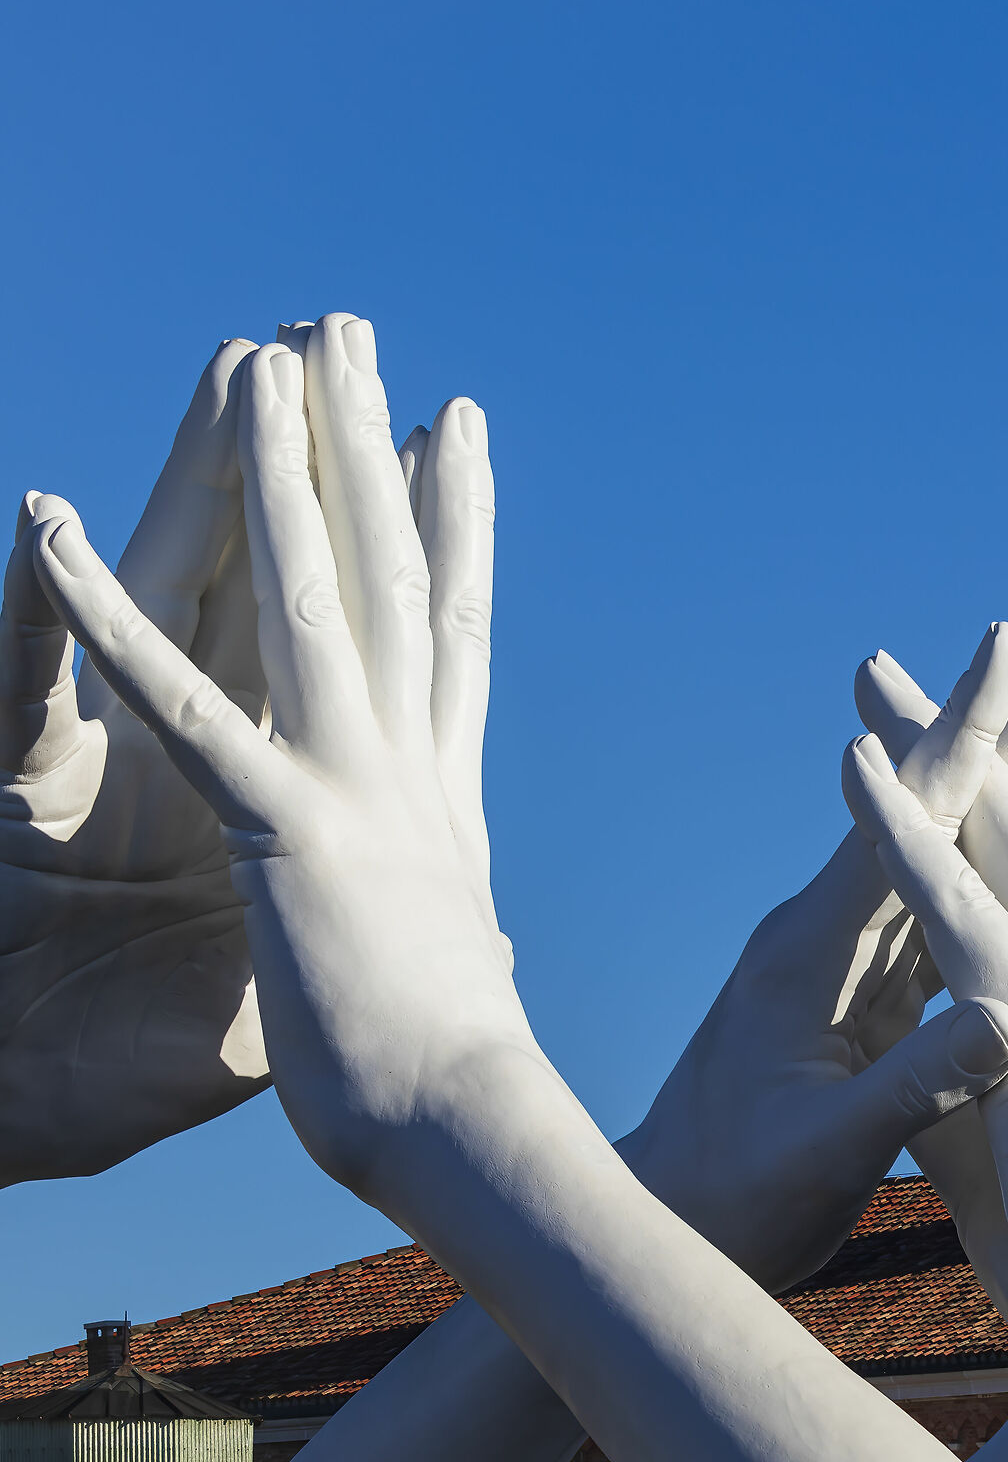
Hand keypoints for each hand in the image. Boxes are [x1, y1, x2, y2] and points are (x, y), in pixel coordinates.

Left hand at [26, 320, 504, 1210]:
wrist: (466, 1128)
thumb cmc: (460, 1078)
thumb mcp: (460, 979)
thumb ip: (463, 938)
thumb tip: (496, 947)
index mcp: (441, 790)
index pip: (445, 627)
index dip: (449, 520)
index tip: (452, 430)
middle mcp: (410, 759)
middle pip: (392, 571)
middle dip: (368, 443)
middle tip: (357, 333)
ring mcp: (353, 781)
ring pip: (313, 595)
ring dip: (282, 472)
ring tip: (257, 356)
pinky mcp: (282, 827)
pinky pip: (179, 700)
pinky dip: (108, 612)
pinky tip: (56, 525)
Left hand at [621, 622, 1007, 1291]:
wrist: (667, 1227)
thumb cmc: (733, 1201)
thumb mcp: (823, 1153)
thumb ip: (913, 1089)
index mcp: (813, 945)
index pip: (905, 814)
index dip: (966, 733)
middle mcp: (834, 926)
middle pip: (944, 802)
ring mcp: (858, 952)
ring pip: (964, 840)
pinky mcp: (879, 986)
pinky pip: (967, 898)